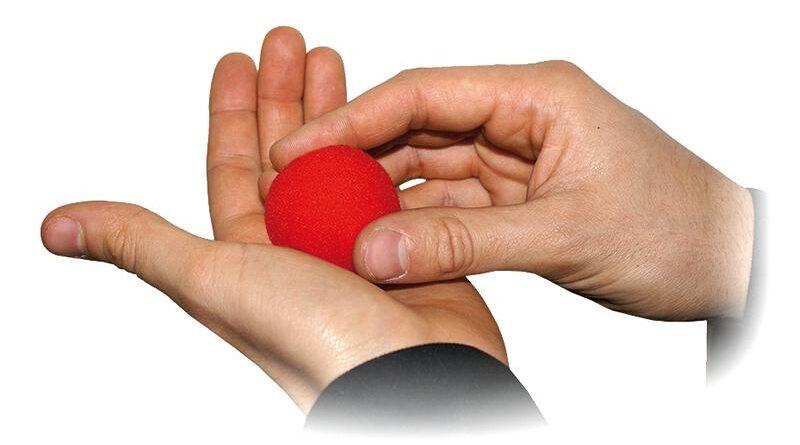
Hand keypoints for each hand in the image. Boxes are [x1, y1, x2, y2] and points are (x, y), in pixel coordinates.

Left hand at [40, 27, 505, 412]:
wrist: (411, 375)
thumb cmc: (316, 342)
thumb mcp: (214, 280)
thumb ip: (142, 244)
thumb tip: (57, 227)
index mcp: (252, 255)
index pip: (233, 167)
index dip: (232, 111)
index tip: (238, 61)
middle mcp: (301, 246)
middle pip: (289, 153)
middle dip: (287, 95)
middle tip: (288, 42)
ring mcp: (354, 243)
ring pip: (341, 162)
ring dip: (339, 111)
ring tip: (334, 62)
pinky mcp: (401, 242)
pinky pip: (390, 183)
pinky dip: (388, 148)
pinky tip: (388, 116)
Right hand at [271, 63, 754, 320]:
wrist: (723, 263)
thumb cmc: (673, 228)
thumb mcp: (564, 233)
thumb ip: (463, 242)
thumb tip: (375, 252)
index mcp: (537, 95)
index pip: (425, 94)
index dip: (354, 119)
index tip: (300, 149)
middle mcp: (517, 119)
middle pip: (415, 128)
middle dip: (354, 158)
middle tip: (297, 190)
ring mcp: (512, 160)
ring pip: (425, 170)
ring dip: (378, 196)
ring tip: (325, 222)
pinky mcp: (513, 199)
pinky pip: (446, 206)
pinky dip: (409, 226)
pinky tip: (374, 241)